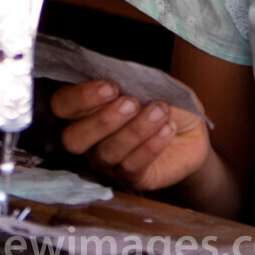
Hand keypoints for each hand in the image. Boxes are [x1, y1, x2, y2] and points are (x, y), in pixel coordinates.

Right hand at [50, 79, 211, 191]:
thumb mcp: (147, 82)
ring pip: (106, 153)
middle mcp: (89, 139)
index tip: (111, 86)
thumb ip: (128, 79)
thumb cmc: (162, 102)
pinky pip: (132, 167)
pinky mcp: (132, 178)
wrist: (192, 129)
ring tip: (160, 111)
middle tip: (131, 103)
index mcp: (85, 109)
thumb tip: (120, 76)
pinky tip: (168, 129)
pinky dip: (151, 146)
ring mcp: (108, 162)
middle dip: (102, 120)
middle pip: (73, 139)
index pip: (62, 105)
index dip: (81, 97)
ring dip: (134, 130)